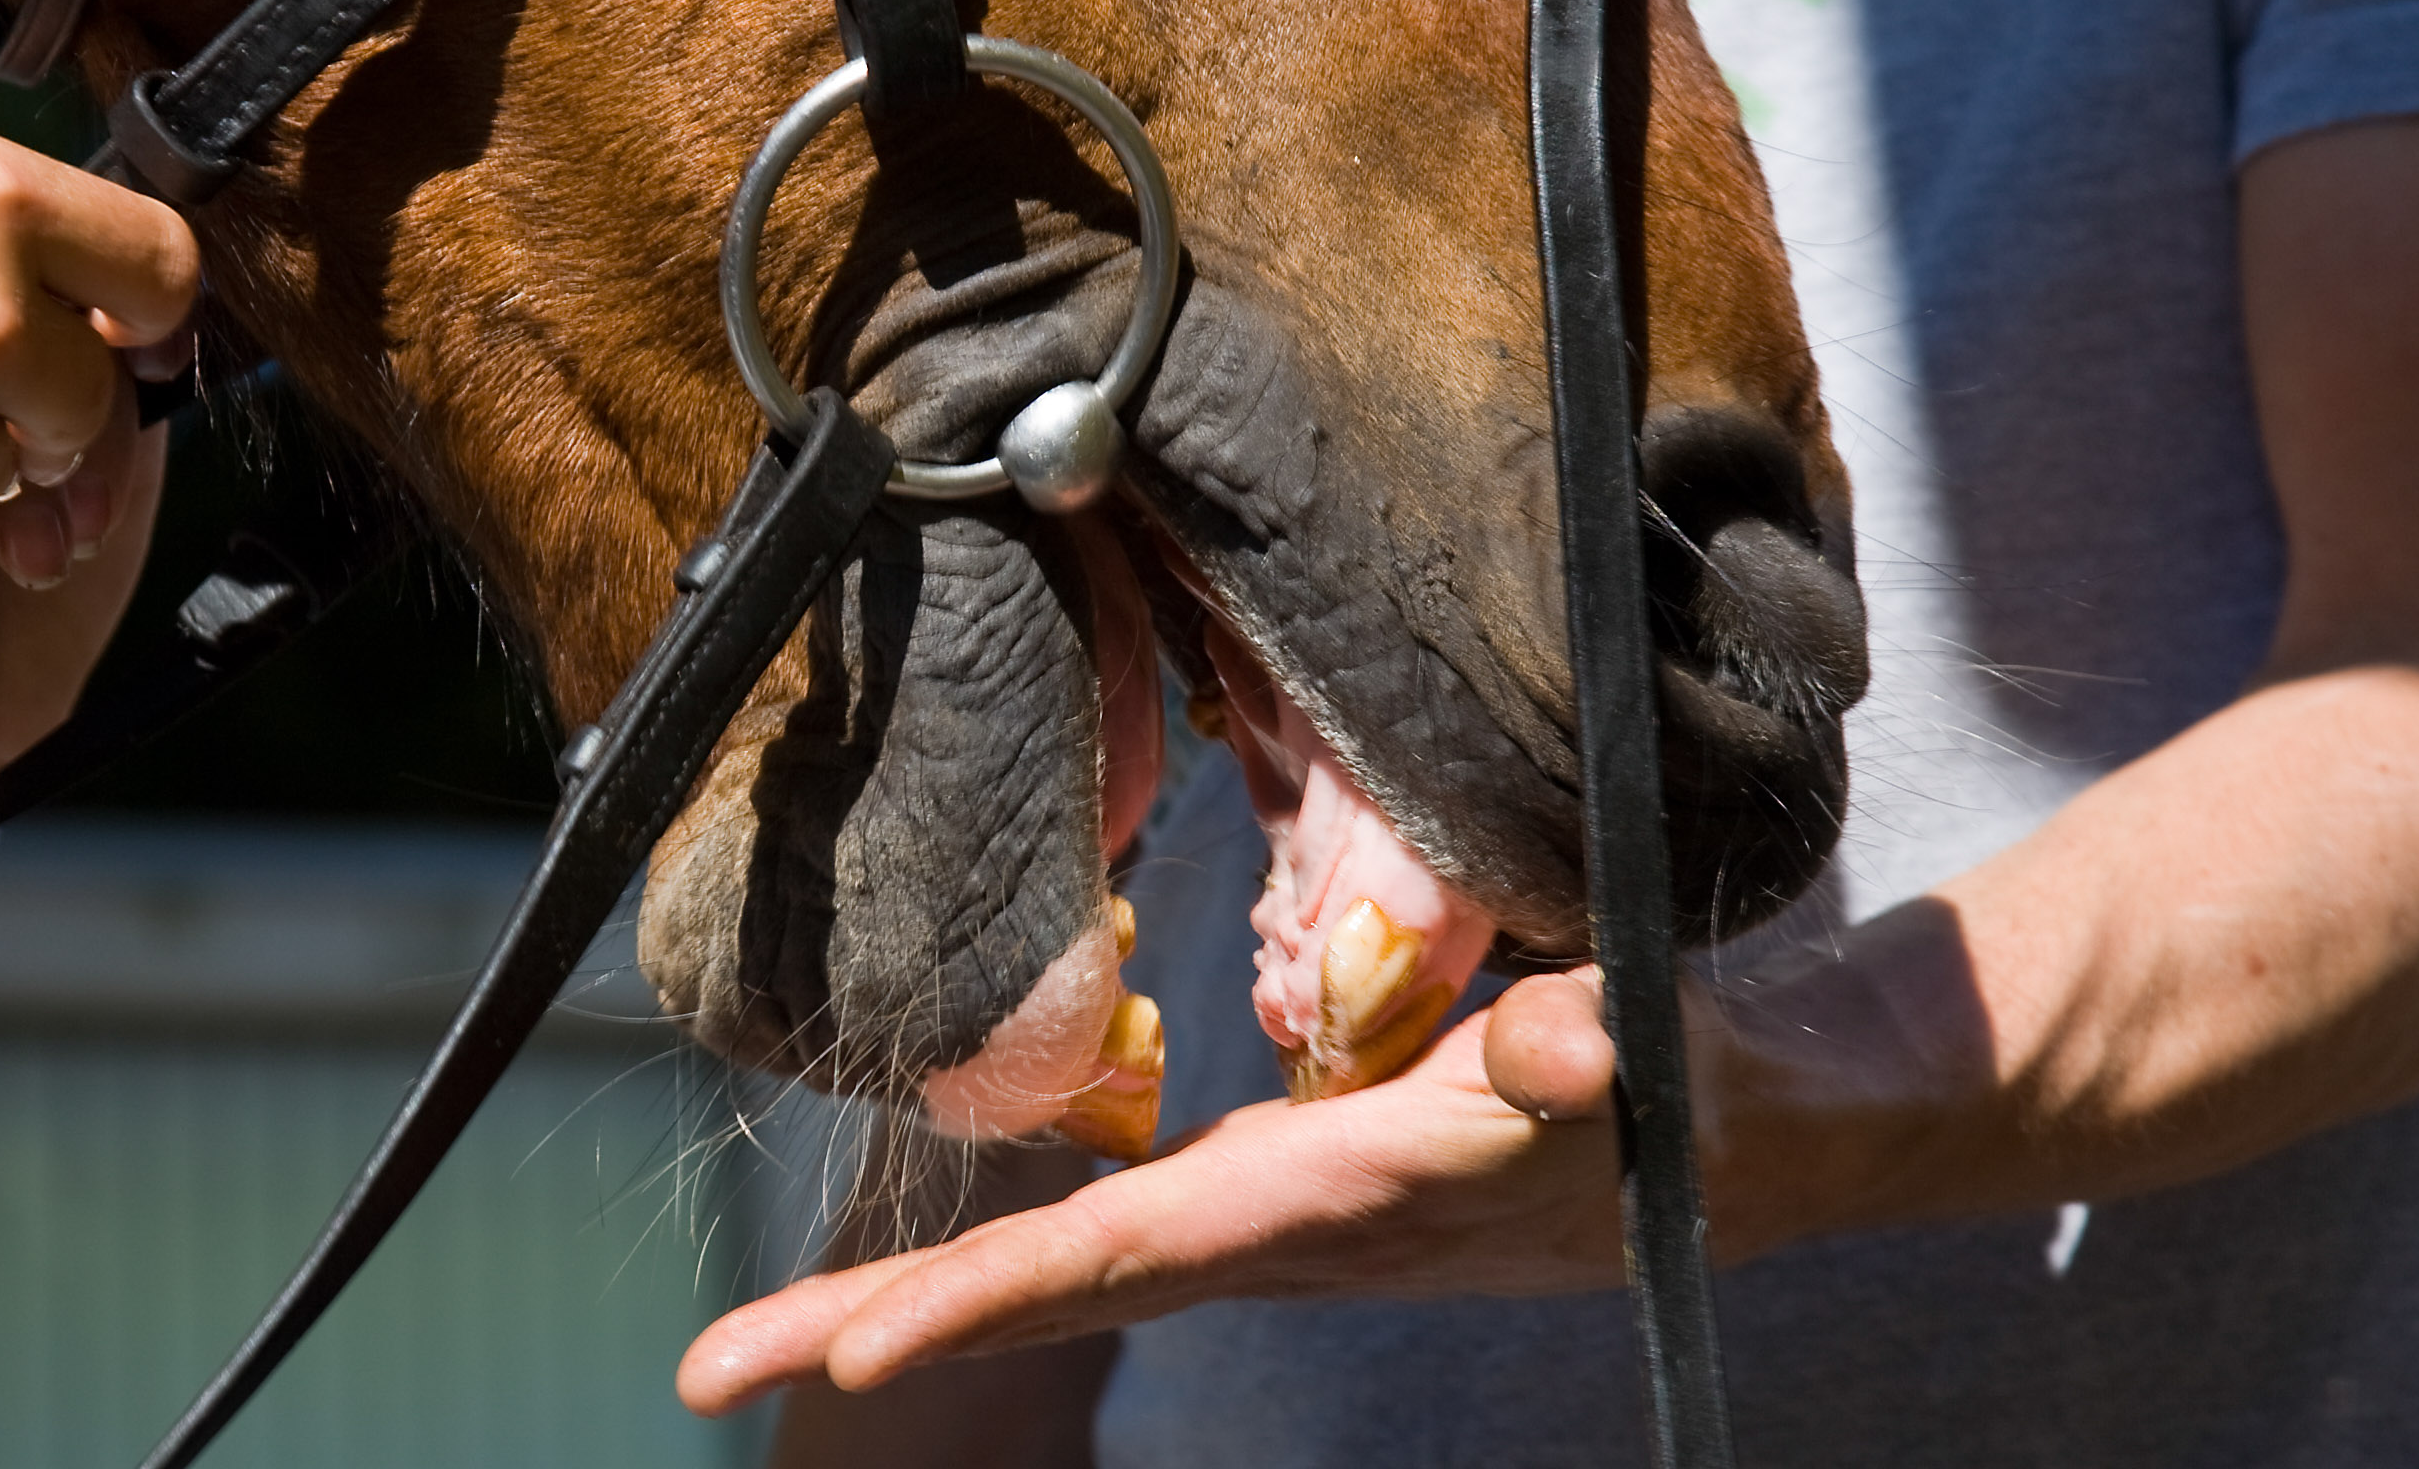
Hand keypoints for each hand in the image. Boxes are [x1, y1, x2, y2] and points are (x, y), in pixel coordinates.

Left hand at [0, 377, 164, 860]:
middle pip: (25, 318)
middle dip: (49, 397)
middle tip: (34, 496)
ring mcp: (33, 429)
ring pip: (95, 362)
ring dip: (91, 445)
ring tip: (54, 541)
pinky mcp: (105, 472)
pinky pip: (141, 416)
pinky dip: (125, 466)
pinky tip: (86, 530)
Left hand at [679, 971, 1640, 1415]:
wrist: (1713, 1149)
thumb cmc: (1677, 1100)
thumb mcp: (1651, 1065)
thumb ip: (1590, 1057)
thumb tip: (1548, 1049)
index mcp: (1326, 1201)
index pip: (1133, 1253)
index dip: (992, 1295)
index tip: (854, 1351)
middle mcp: (1264, 1227)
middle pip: (1045, 1287)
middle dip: (877, 1326)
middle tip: (705, 1370)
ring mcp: (1254, 1216)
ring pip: (1056, 1266)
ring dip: (903, 1301)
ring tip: (756, 1343)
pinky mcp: (1264, 1187)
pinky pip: (1100, 1232)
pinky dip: (993, 1264)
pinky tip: (908, 1287)